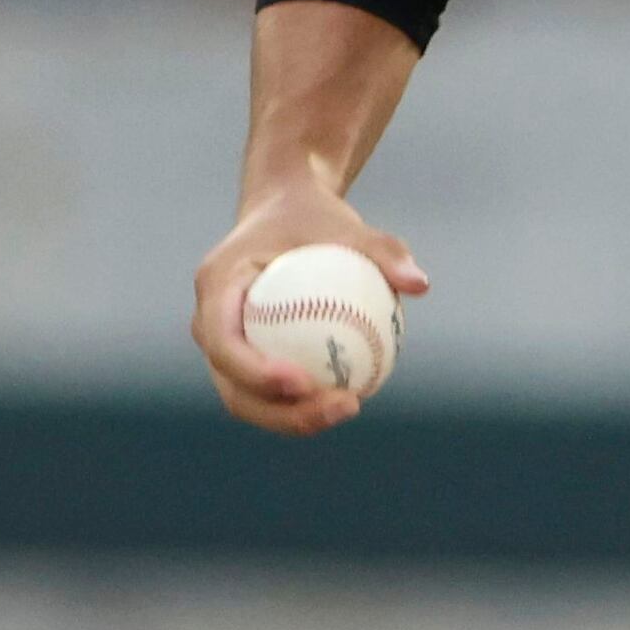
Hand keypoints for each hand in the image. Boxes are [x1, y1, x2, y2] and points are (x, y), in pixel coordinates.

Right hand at [192, 174, 427, 435]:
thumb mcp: (348, 224)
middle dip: (281, 413)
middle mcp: (210, 322)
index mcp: (218, 285)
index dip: (255, 372)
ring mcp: (225, 346)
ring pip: (248, 401)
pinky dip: (303, 405)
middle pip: (232, 387)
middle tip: (343, 406)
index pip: (223, 341)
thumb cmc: (313, 217)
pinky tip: (350, 400)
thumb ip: (383, 251)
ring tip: (350, 407)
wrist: (284, 211)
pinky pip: (269, 394)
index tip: (305, 382)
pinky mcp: (245, 358)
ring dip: (295, 418)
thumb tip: (419, 284)